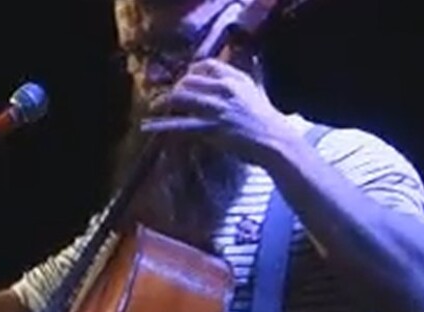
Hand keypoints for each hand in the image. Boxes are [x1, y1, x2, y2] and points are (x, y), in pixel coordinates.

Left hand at [139, 59, 298, 165]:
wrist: (275, 141)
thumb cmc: (267, 119)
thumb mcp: (259, 89)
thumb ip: (252, 74)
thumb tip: (253, 57)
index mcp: (236, 78)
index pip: (206, 64)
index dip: (191, 70)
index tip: (185, 77)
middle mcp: (224, 89)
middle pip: (188, 80)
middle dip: (176, 87)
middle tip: (170, 97)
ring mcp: (216, 109)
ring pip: (181, 98)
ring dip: (163, 101)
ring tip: (154, 106)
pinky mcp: (210, 129)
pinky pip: (180, 126)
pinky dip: (161, 126)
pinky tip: (148, 126)